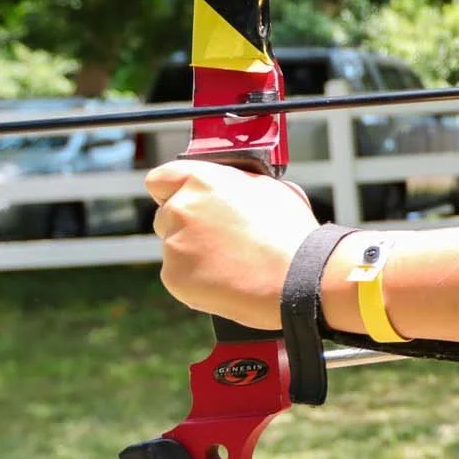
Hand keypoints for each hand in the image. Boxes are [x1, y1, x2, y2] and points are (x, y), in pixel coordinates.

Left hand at [146, 160, 318, 329]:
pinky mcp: (174, 276)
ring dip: (194, 253)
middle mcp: (181, 208)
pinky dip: (197, 279)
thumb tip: (222, 190)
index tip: (185, 201)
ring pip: (175, 247)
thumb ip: (231, 185)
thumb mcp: (268, 189)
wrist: (298, 278)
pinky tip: (227, 278)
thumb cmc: (291, 233)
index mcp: (202, 180)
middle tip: (221, 238)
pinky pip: (179, 275)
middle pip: (166, 215)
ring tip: (233, 262)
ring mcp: (174, 244)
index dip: (171, 191)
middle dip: (187, 226)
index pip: (159, 179)